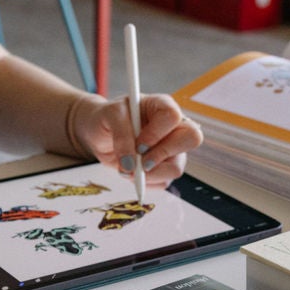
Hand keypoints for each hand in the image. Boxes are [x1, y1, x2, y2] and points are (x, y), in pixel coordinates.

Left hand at [70, 93, 201, 190]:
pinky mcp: (163, 167)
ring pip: (176, 167)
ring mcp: (170, 149)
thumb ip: (121, 135)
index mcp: (162, 106)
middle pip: (191, 139)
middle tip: (141, 162)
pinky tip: (130, 172)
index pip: (173, 117)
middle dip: (163, 155)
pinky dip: (144, 183)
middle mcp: (172, 127)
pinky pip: (163, 182)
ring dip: (150, 174)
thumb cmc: (108, 117)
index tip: (138, 145)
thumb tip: (130, 164)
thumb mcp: (110, 116)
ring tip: (127, 169)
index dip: (157, 133)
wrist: (98, 133)